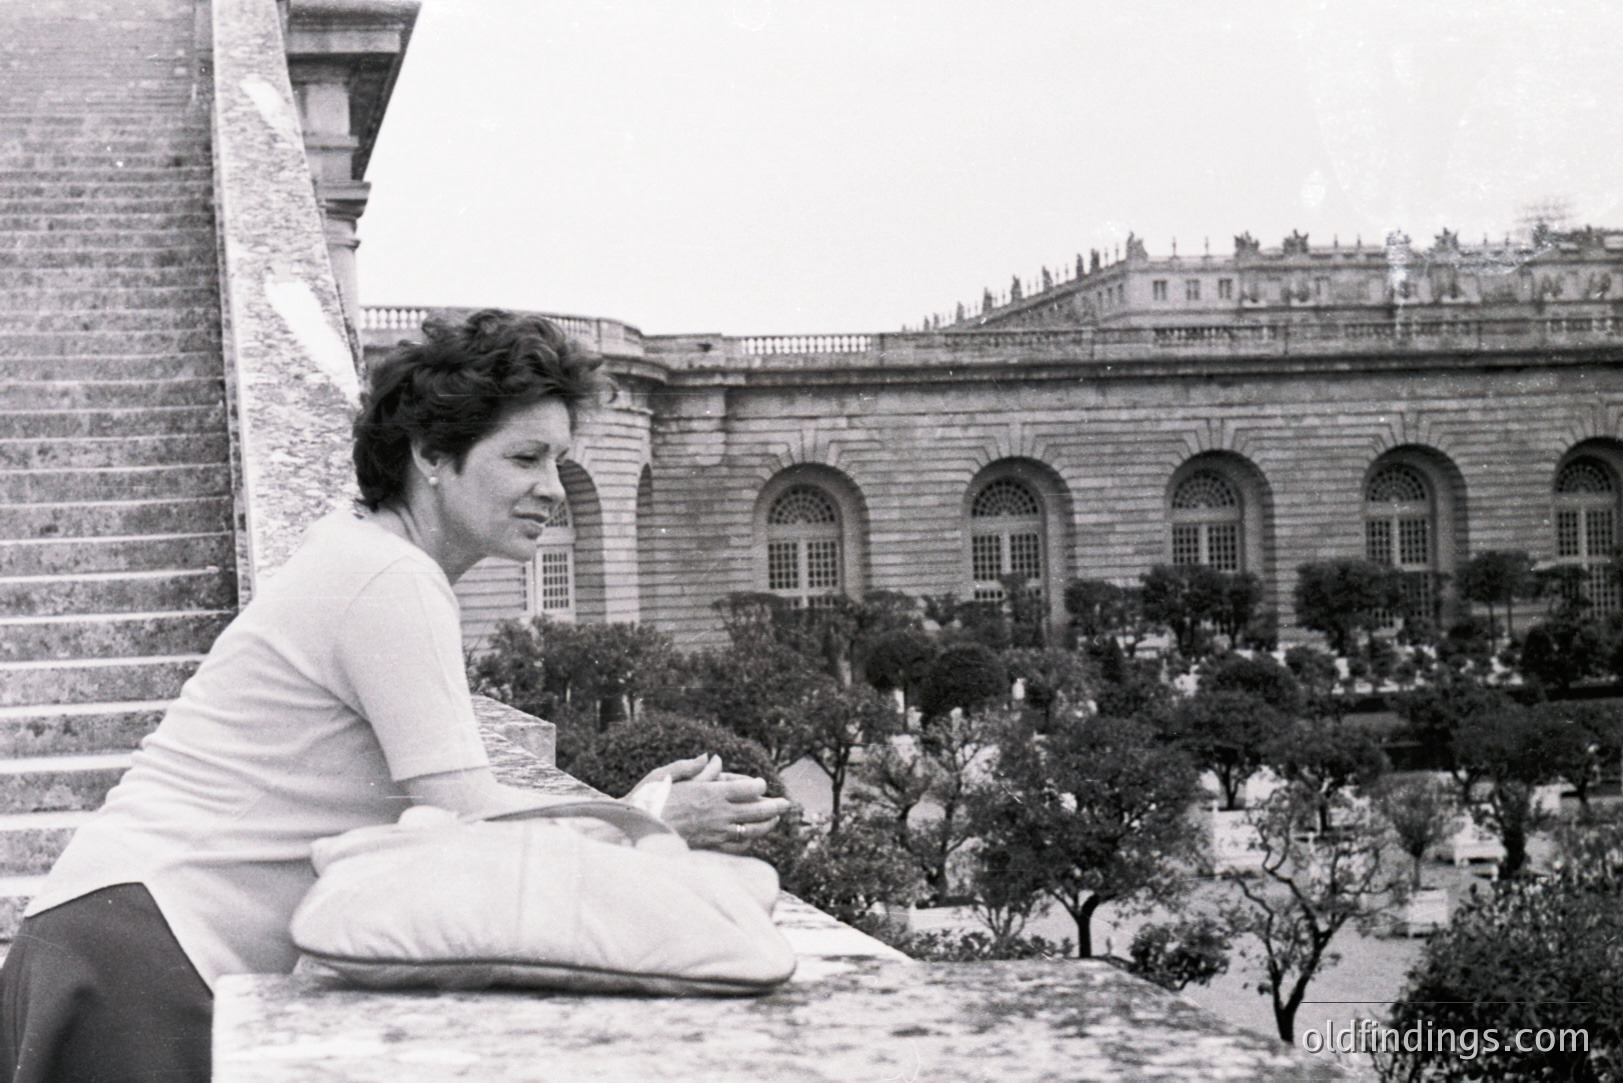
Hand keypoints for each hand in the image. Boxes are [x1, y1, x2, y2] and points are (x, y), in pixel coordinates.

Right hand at [627, 755, 790, 849]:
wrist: (633, 833)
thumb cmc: (647, 801)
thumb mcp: (665, 774)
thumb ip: (691, 766)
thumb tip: (711, 757)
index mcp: (710, 792)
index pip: (747, 788)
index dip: (758, 785)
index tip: (760, 784)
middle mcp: (718, 813)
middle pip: (757, 810)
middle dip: (774, 806)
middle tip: (786, 804)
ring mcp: (716, 832)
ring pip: (751, 830)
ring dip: (766, 825)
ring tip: (774, 820)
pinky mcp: (710, 847)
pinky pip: (737, 846)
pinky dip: (748, 841)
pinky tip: (751, 838)